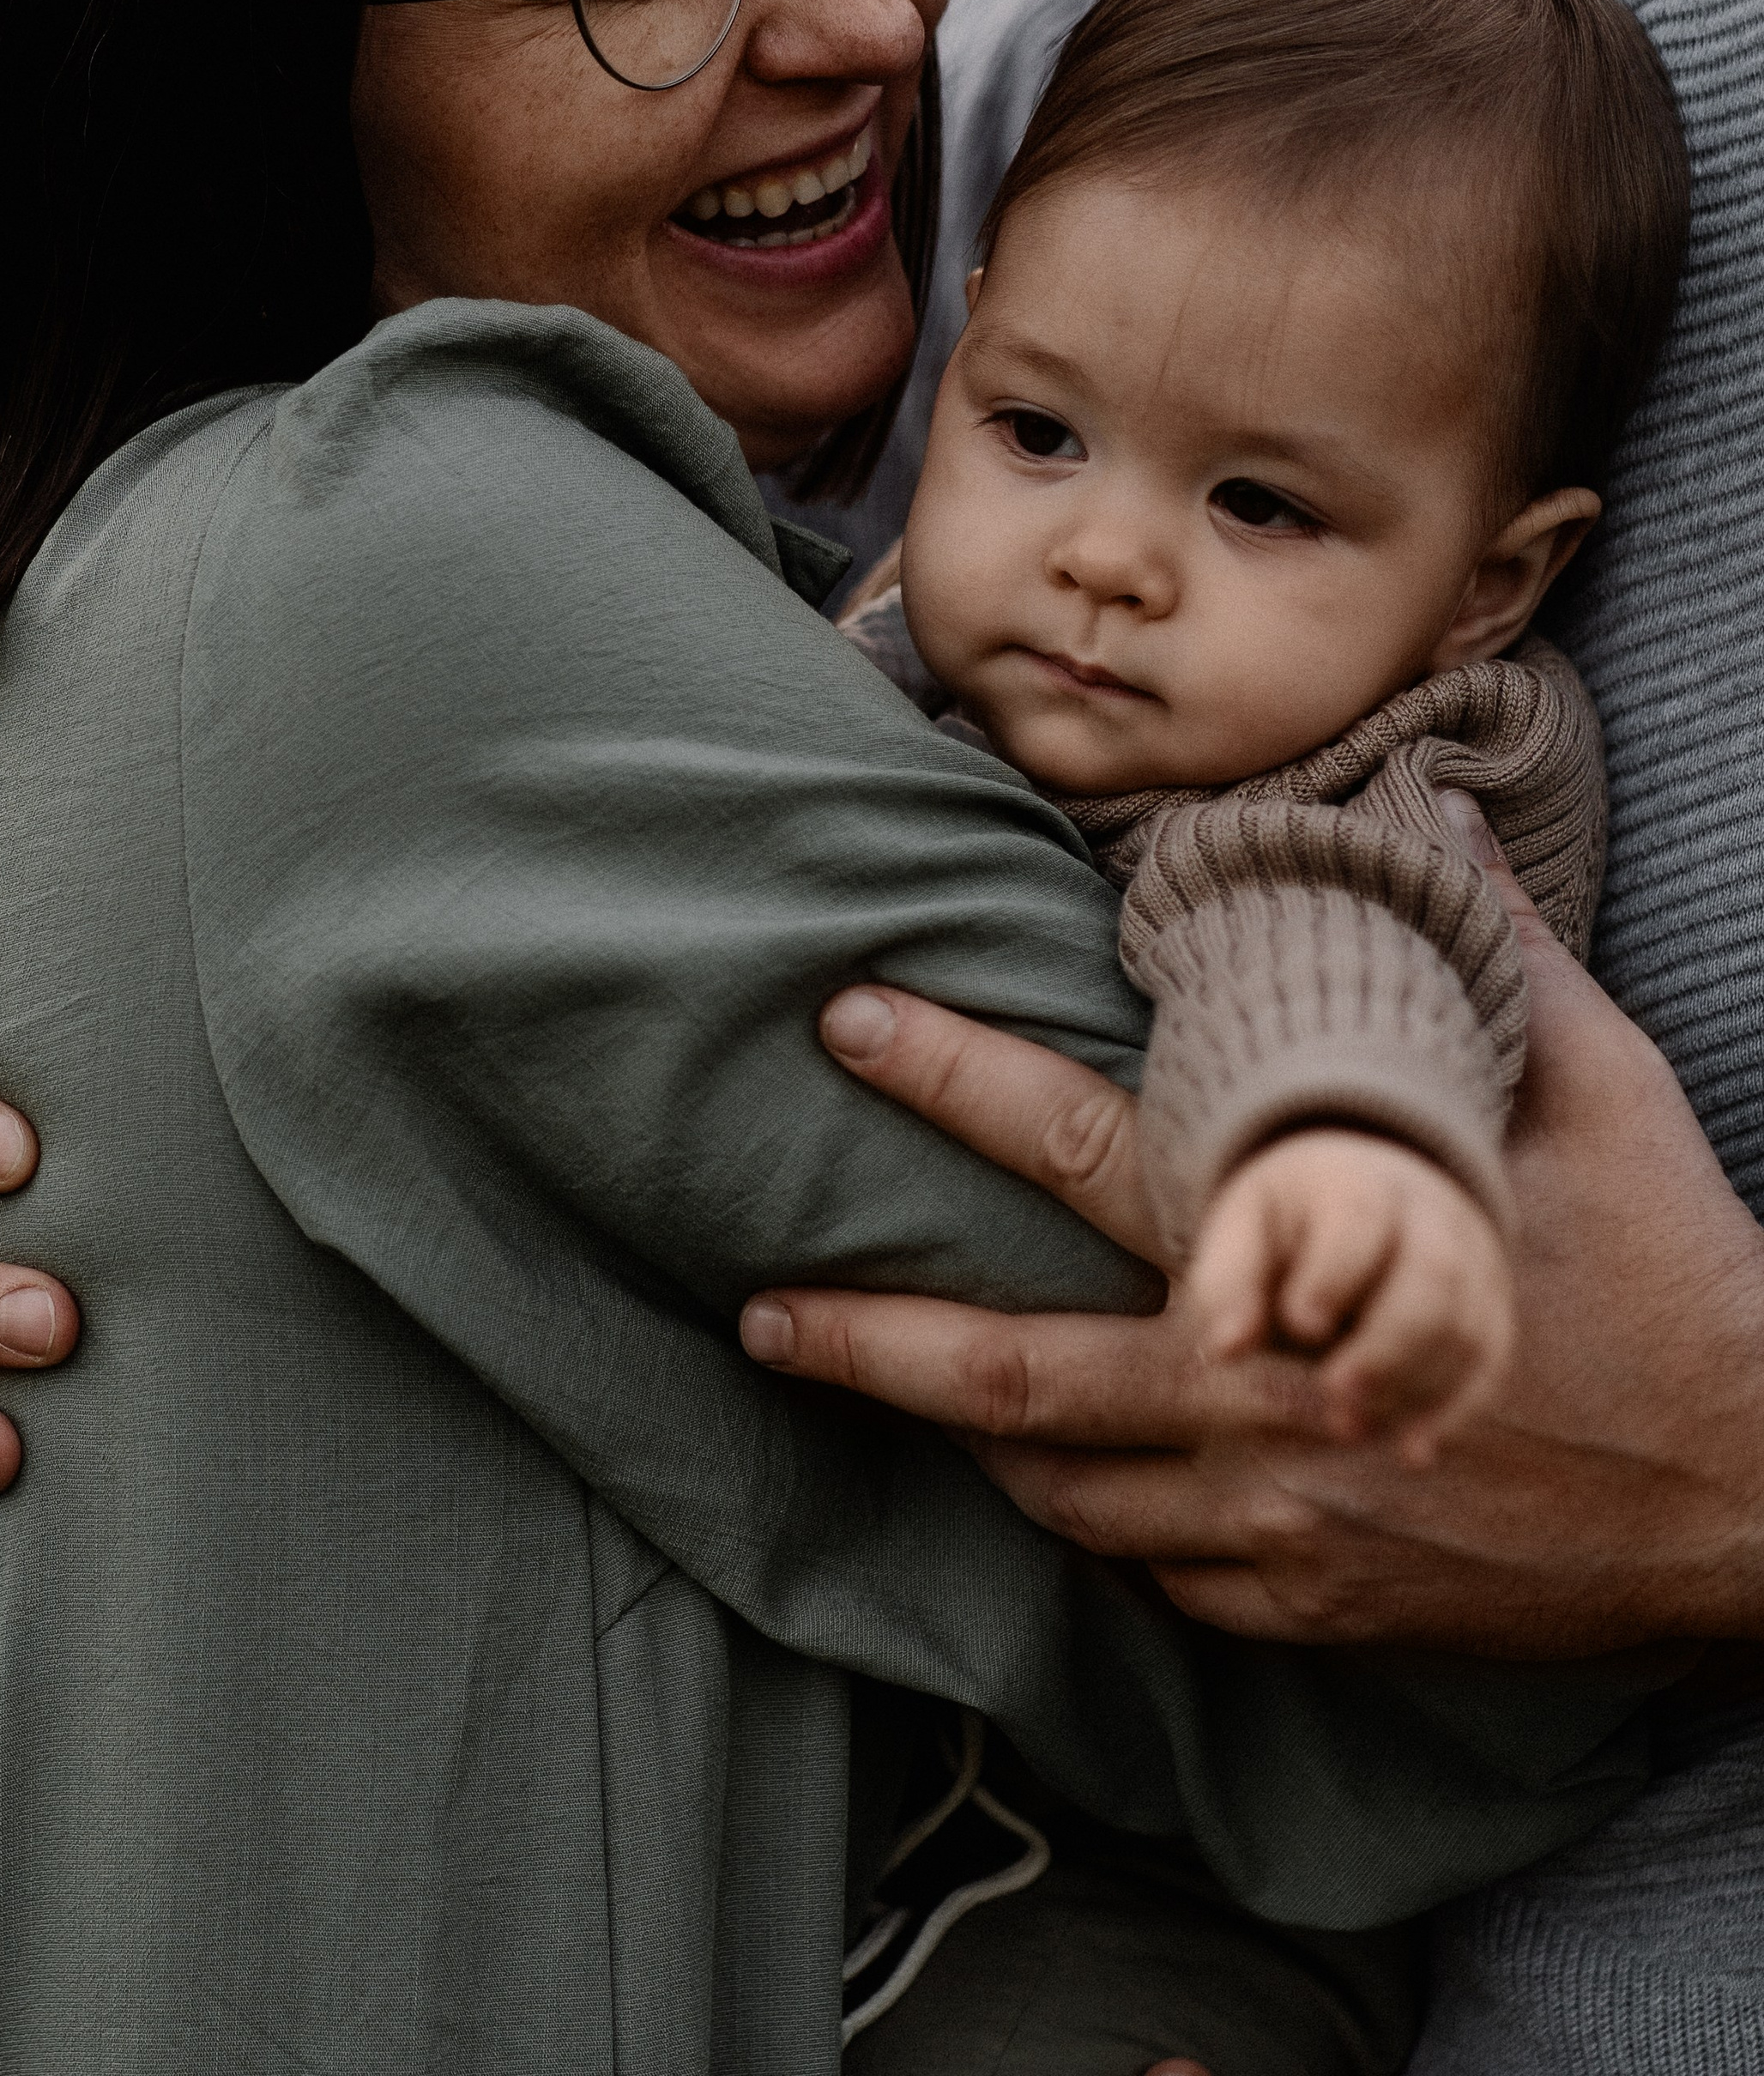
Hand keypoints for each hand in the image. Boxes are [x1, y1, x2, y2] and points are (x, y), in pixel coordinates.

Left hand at [743, 803, 1763, 1656]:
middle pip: (1014, 1373)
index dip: (950, 1080)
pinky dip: (1086, 1524)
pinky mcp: (1314, 1609)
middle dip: (866, 1334)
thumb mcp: (1600, 1092)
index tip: (848, 1022)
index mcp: (1301, 1246)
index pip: (1080, 1150)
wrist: (1762, 1505)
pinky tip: (1043, 1482)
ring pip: (1060, 1493)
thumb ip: (1492, 955)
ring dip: (953, 1439)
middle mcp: (1261, 1394)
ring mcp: (1280, 1524)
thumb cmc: (1678, 1283)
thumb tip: (1421, 815)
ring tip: (869, 1387)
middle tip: (759, 1303)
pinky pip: (1152, 1577)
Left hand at [1192, 1129, 1514, 1460]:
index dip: (1335, 1273)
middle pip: (1433, 1275)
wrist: (1371, 1191)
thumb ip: (1229, 1283)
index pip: (1360, 1216)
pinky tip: (1412, 1452)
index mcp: (1355, 1181)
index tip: (1300, 1323)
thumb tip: (1223, 1349)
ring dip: (1414, 1384)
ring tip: (1348, 1425)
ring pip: (1465, 1326)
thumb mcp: (1244, 1230)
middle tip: (1336, 1391)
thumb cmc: (1290, 1226)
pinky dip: (1455, 1412)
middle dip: (1389, 1342)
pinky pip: (1488, 1365)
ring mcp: (1471, 1265)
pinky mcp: (1490, 1314)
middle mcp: (1428, 1218)